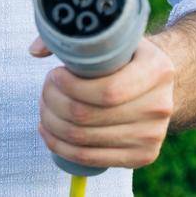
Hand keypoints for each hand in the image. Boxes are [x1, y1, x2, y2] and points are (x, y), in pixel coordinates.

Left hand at [29, 35, 175, 168]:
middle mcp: (160, 106)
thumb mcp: (109, 38)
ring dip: (52, 123)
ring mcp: (153, 135)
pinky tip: (48, 131)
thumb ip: (72, 37)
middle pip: (88, 115)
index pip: (107, 90)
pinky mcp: (143, 156)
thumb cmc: (124, 57)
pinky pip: (91, 158)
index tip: (55, 74)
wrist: (157, 84)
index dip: (71, 86)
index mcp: (157, 70)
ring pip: (83, 138)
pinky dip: (60, 146)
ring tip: (45, 107)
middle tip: (46, 89)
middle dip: (53, 101)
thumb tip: (34, 51)